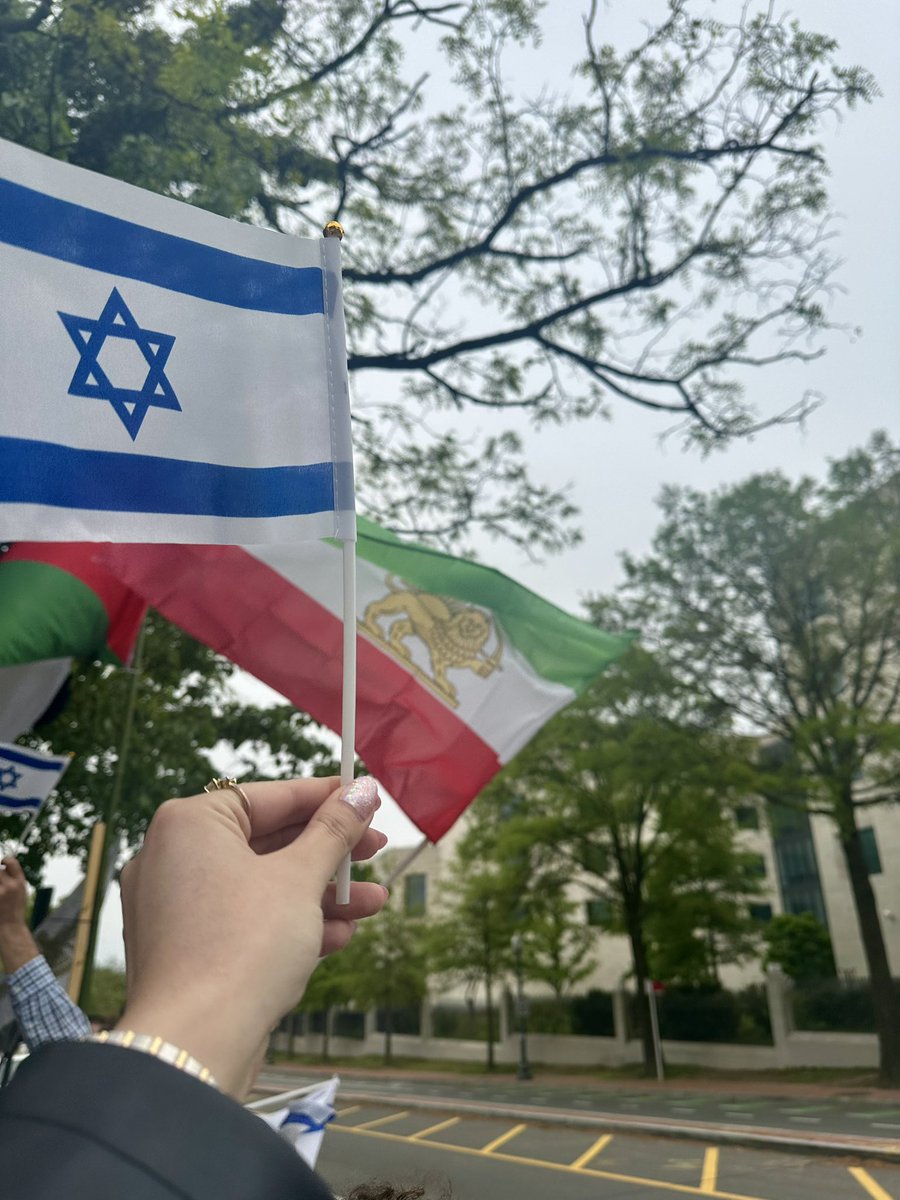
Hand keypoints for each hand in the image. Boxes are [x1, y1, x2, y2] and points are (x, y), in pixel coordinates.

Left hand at [0, 857, 39, 973]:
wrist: (10, 929)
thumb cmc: (14, 910)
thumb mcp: (21, 892)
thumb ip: (14, 878)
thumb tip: (3, 864)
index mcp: (20, 883)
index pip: (11, 862)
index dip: (6, 860)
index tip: (3, 863)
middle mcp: (10, 887)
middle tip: (1, 884)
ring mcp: (0, 894)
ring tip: (1, 892)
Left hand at [117, 776, 387, 1094]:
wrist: (195, 1046)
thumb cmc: (243, 946)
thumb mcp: (300, 878)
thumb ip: (334, 830)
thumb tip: (363, 790)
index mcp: (188, 825)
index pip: (269, 796)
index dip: (325, 797)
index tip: (366, 797)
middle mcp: (173, 859)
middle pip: (268, 842)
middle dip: (329, 853)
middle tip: (377, 848)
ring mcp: (176, 908)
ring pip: (262, 887)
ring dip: (321, 894)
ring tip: (374, 902)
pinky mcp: (187, 951)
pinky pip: (245, 922)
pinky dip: (290, 925)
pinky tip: (339, 935)